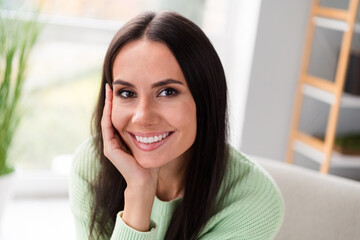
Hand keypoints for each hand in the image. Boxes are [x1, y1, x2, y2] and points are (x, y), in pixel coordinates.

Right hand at [101, 83, 157, 230]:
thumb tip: (161, 118)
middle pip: (111, 115)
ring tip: (111, 89)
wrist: (146, 180)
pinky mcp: (110, 149)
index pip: (119, 116)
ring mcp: (110, 145)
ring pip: (108, 119)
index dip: (119, 103)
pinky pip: (108, 127)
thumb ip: (151, 131)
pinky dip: (109, 115)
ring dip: (109, 104)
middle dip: (112, 100)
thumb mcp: (152, 141)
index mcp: (122, 138)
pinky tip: (111, 103)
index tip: (122, 89)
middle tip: (113, 84)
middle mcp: (114, 140)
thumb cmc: (151, 163)